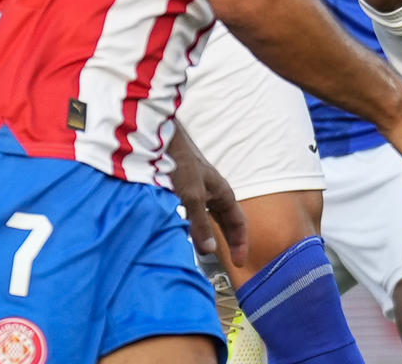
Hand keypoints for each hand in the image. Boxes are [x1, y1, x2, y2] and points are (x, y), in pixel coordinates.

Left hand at [168, 131, 247, 266]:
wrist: (160, 139)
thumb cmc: (179, 162)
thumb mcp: (192, 196)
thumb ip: (200, 224)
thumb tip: (209, 250)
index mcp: (222, 193)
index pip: (239, 222)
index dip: (241, 243)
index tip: (239, 263)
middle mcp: (214, 191)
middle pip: (227, 220)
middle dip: (229, 240)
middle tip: (229, 261)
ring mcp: (200, 189)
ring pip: (211, 216)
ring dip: (211, 233)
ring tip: (206, 250)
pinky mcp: (185, 188)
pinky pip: (196, 212)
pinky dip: (195, 225)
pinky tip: (185, 231)